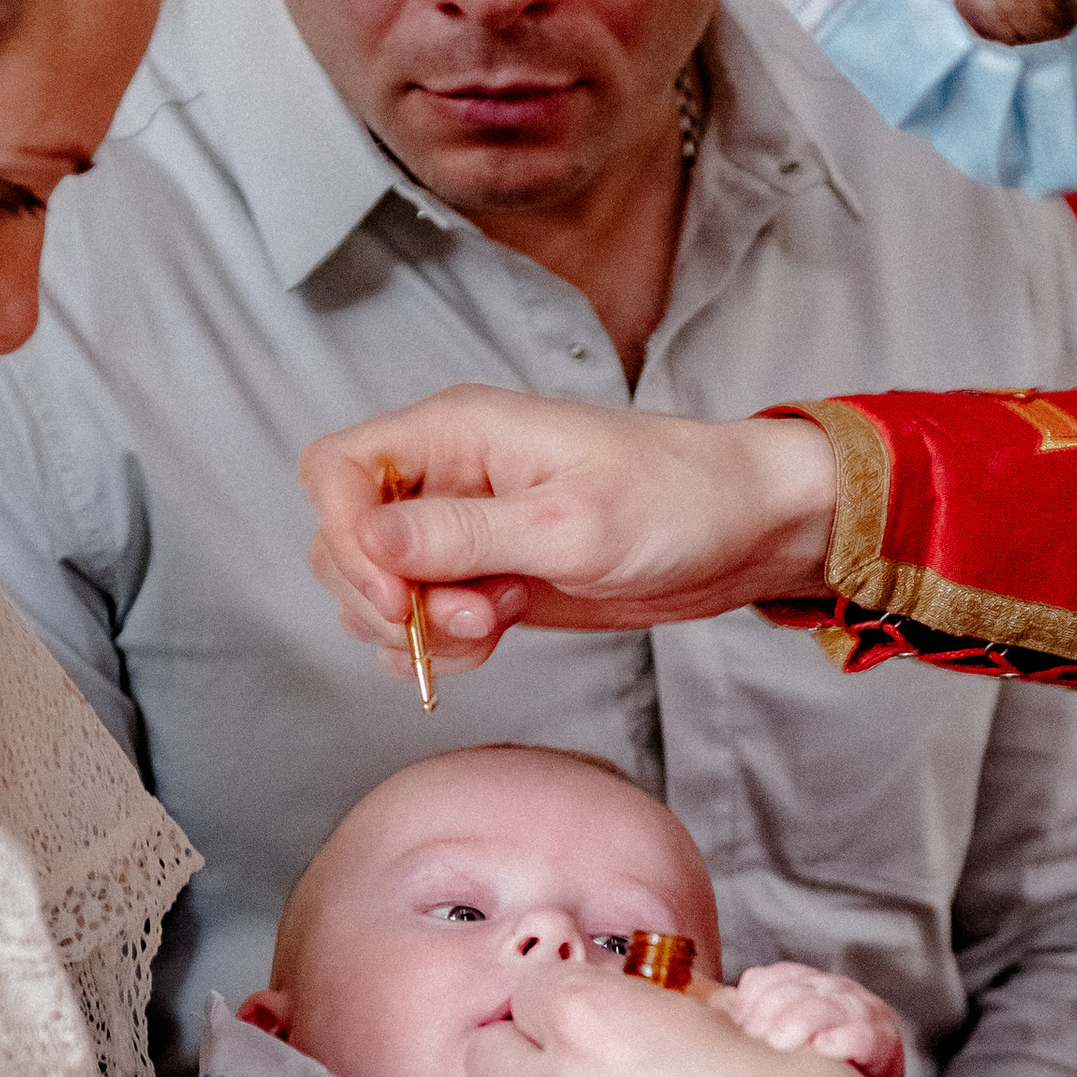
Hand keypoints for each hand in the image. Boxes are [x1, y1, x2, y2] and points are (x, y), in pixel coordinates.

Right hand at [301, 388, 836, 681]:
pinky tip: (494, 641)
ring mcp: (463, 527)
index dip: (343, 539)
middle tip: (467, 622)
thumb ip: (464, 534)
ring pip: (376, 586)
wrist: (742, 532)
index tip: (395, 598)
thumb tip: (367, 542)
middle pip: (343, 537)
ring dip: (415, 628)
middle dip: (384, 598)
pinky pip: (421, 616)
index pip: (335, 470)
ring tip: (494, 627)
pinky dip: (437, 645)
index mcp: (455, 431)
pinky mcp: (485, 574)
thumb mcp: (569, 523)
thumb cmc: (674, 501)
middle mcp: (446, 473)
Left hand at [723, 962, 906, 1076]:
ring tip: (782, 1040)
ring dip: (804, 1019)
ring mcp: (862, 1014)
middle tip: (756, 1036)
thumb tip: (713, 1013)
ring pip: (831, 1005)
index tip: (739, 1024)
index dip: (753, 998)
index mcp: (804, 987)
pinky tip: (825, 1048)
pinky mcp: (885, 1043)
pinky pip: (866, 1035)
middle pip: (799, 989)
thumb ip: (747, 1029)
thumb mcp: (772, 1050)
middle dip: (774, 1009)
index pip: (772, 979)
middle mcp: (834, 993)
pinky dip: (845, 1039)